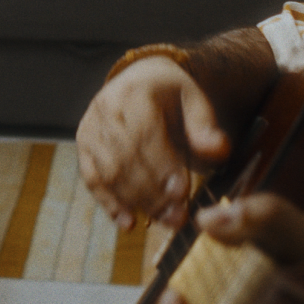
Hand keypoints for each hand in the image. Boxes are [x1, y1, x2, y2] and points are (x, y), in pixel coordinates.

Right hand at [76, 56, 229, 230]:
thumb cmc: (169, 93)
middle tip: (178, 217)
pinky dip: (109, 204)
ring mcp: (90, 130)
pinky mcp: (84, 148)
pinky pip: (92, 180)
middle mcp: (105, 111)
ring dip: (136, 202)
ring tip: (163, 221)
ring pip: (109, 174)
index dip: (162, 166)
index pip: (145, 135)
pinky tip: (129, 223)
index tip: (182, 193)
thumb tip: (219, 150)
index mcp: (133, 93)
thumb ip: (204, 125)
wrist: (136, 80)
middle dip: (152, 193)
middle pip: (126, 159)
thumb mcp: (193, 97)